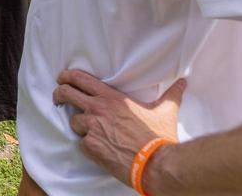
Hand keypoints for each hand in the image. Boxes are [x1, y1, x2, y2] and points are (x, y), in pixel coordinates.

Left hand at [53, 69, 184, 186]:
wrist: (155, 164)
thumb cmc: (159, 137)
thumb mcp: (165, 111)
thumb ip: (171, 95)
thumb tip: (183, 83)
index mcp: (111, 97)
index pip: (79, 78)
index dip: (67, 76)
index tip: (62, 78)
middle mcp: (97, 109)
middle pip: (65, 93)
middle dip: (59, 94)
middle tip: (58, 99)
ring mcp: (91, 128)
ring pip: (72, 121)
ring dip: (78, 125)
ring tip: (90, 131)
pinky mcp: (90, 146)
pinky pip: (80, 143)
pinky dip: (87, 145)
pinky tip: (98, 148)